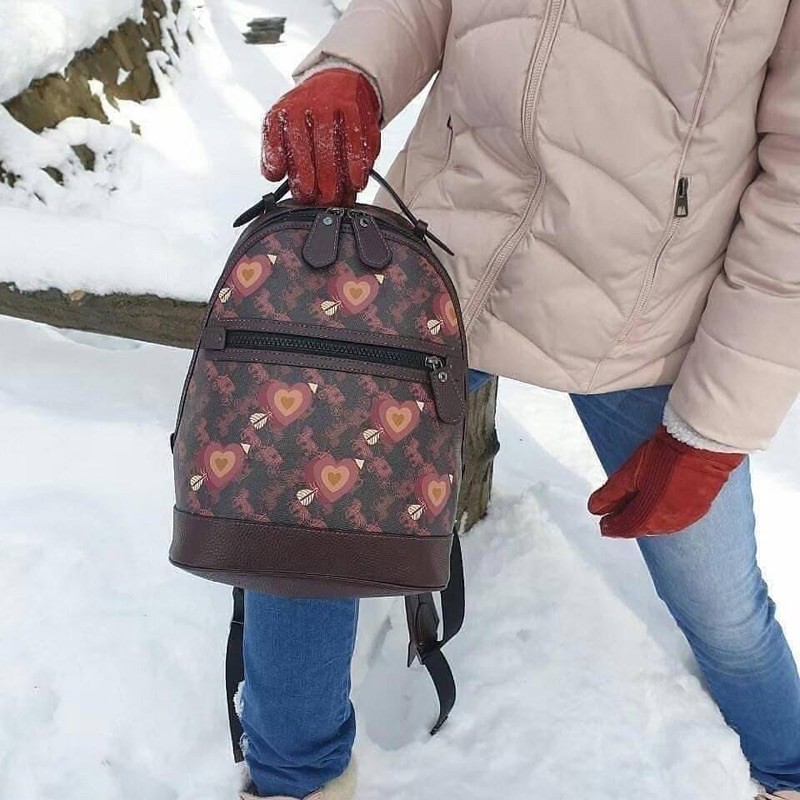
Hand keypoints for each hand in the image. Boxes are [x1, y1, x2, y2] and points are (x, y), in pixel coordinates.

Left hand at [261, 68, 380, 205]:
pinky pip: (358, 137)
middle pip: (308, 143)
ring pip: (334, 141)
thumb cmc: (309, 113)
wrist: (338, 80)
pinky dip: (359, 162)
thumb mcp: (284, 125)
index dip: (283, 162)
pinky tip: (358, 180)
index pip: (279, 136)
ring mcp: (333, 104)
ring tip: (338, 196)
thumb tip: (273, 175)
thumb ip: (275, 151)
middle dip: (313, 177)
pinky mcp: (355, 107)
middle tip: (317, 199)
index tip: (291, 184)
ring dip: (337, 174)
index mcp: (285, 110)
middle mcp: (307, 104)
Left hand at [588, 425, 743, 537]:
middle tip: (616, 520)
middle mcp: (670, 521)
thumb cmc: (665, 455)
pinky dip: (664, 515)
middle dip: (629, 524)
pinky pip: (678, 518)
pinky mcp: (702, 506)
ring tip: (635, 513)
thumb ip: (611, 494)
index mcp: (650, 515)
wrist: (703, 443)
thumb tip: (595, 509)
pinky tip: (659, 507)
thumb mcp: (630, 473)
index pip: (627, 527)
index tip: (604, 525)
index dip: (613, 526)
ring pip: (661, 525)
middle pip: (644, 527)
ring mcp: (688, 515)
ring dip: (646, 520)